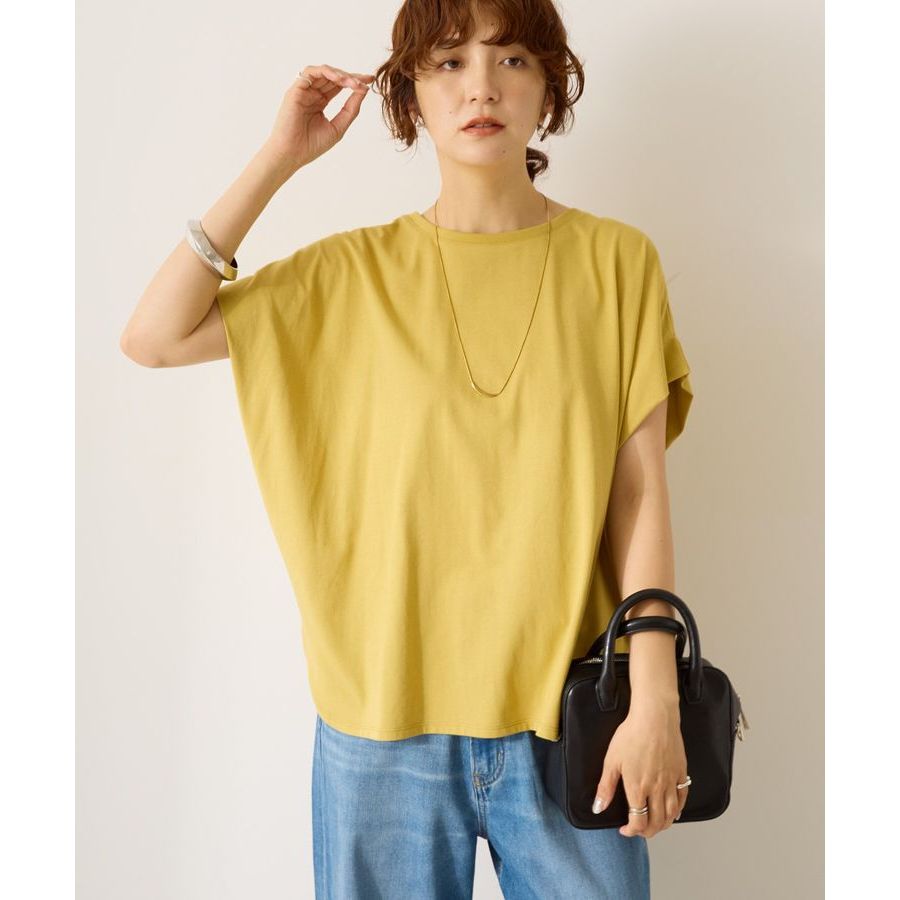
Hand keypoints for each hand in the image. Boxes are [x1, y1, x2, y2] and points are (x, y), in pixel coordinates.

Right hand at [262, 64, 375, 173]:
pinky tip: (339, 79)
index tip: (370, 81)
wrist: (292, 154)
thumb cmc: (312, 145)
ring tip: (353, 82)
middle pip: (333, 77)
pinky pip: (310, 72)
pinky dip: (326, 72)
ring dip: (340, 74)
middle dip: (351, 76)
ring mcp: (303, 91)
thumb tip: (364, 91)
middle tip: (366, 80)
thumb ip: (351, 109)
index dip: (354, 81)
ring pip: (323, 72)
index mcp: (320, 102)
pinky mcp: (295, 89)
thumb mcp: (338, 126)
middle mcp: (312, 94)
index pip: (339, 86)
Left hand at [593, 698, 688, 837]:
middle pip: (657, 823)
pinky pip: (683, 798)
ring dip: (664, 825)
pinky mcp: (681, 772)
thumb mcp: (611, 760)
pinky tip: (674, 811)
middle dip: (647, 832)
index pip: (638, 822)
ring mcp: (671, 782)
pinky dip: (678, 810)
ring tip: (656, 825)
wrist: (654, 717)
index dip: (631, 831)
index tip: (624, 829)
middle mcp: (657, 789)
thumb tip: (598, 807)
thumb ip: (606, 787)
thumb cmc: (631, 735)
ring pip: (672, 814)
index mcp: (638, 788)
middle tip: (639, 830)